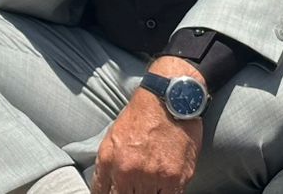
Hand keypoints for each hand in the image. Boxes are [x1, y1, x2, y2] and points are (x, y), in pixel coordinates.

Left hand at [92, 59, 203, 193]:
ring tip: (151, 183)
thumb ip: (106, 166)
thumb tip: (106, 188)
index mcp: (109, 161)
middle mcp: (128, 172)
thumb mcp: (112, 137)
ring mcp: (153, 177)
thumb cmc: (143, 115)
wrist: (171, 98)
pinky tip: (164, 186)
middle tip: (136, 185)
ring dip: (148, 193)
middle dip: (130, 193)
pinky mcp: (176, 178)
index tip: (118, 191)